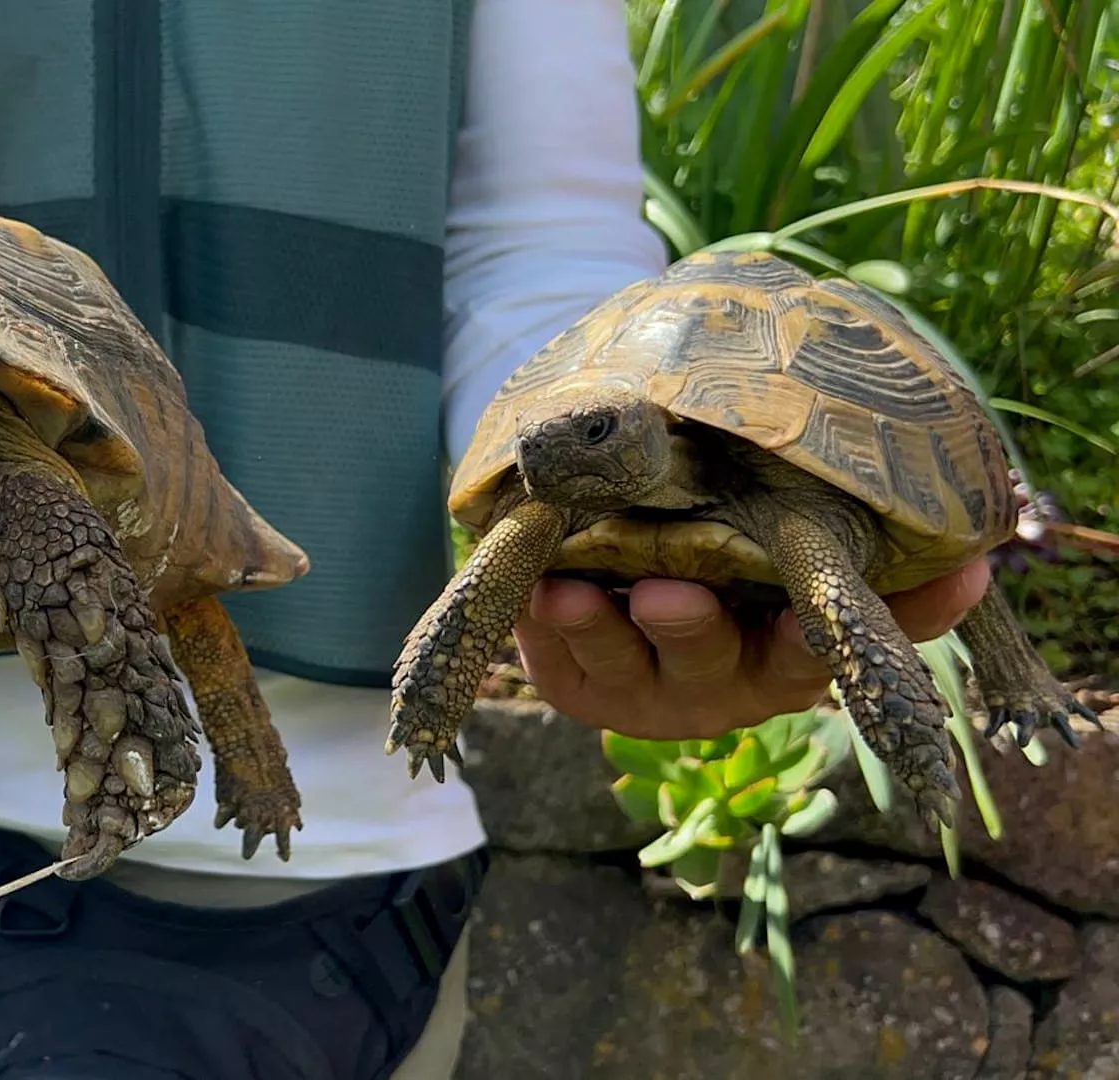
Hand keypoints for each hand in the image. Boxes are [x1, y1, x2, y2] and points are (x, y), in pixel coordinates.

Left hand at [511, 559, 990, 739]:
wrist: (635, 550)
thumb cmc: (743, 555)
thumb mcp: (809, 555)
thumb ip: (885, 571)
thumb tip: (977, 565)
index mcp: (784, 663)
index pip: (810, 661)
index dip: (807, 645)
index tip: (805, 619)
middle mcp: (715, 686)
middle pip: (703, 662)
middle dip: (686, 629)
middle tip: (666, 593)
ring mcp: (636, 689)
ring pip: (613, 662)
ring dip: (592, 626)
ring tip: (566, 593)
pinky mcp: (570, 680)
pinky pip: (548, 655)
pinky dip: (532, 621)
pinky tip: (522, 586)